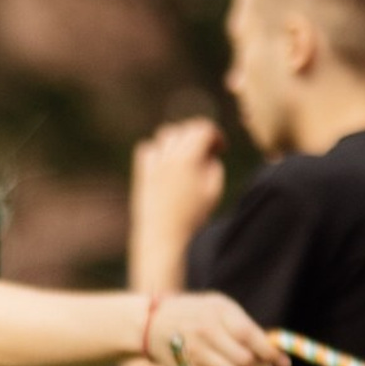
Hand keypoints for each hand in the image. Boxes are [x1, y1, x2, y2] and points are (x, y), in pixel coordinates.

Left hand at [130, 121, 228, 274]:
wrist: (164, 236)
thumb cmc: (194, 216)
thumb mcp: (214, 190)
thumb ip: (214, 165)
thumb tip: (207, 153)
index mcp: (188, 158)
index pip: (202, 129)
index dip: (215, 134)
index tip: (222, 148)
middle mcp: (168, 156)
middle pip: (184, 129)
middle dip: (198, 135)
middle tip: (208, 151)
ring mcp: (153, 163)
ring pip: (165, 134)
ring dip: (179, 139)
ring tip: (189, 156)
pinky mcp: (142, 173)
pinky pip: (147, 148)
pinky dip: (159, 149)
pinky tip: (167, 162)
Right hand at [146, 289, 285, 365]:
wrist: (152, 323)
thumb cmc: (196, 313)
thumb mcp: (219, 307)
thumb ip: (246, 327)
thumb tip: (277, 356)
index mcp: (217, 313)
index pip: (250, 336)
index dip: (270, 353)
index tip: (282, 363)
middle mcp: (206, 333)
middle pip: (245, 361)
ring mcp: (195, 354)